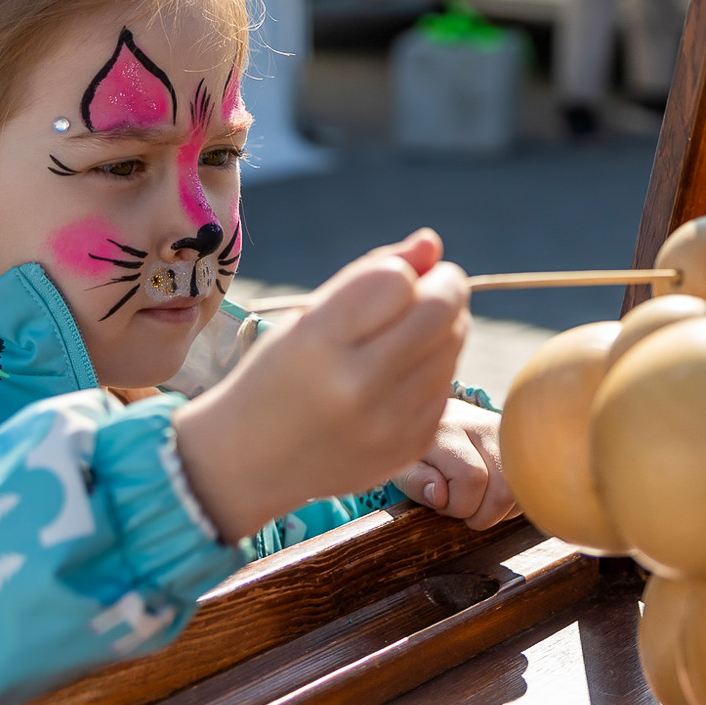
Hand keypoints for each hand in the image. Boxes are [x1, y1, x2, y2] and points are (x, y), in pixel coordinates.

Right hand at [173, 230, 469, 539]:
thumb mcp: (307, 316)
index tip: (397, 276)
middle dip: (445, 285)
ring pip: (454, 344)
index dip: (404, 269)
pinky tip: (404, 373)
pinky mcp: (411, 446)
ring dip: (445, 325)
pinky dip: (436, 367)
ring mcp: (389, 423)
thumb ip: (372, 273)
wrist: (251, 462)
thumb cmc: (279, 373)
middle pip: (440, 309)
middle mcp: (358, 386)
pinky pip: (448, 383)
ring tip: (412, 331)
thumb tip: (432, 242)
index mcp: (319, 343)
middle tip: (432, 285)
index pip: (396, 280)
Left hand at [396, 400, 519, 529]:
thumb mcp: (402, 467)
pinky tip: (491, 495)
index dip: (458, 505)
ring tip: (476, 500)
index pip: (472, 478)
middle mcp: (482, 424)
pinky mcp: (520, 441)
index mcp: (447, 429)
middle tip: (462, 509)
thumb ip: (416, 482)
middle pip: (504, 487)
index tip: (441, 504)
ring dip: (500, 510)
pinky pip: (529, 485)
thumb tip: (440, 496)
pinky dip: (512, 503)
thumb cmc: (417, 450)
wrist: (433, 417)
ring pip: (521, 488)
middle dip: (483, 514)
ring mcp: (506, 431)